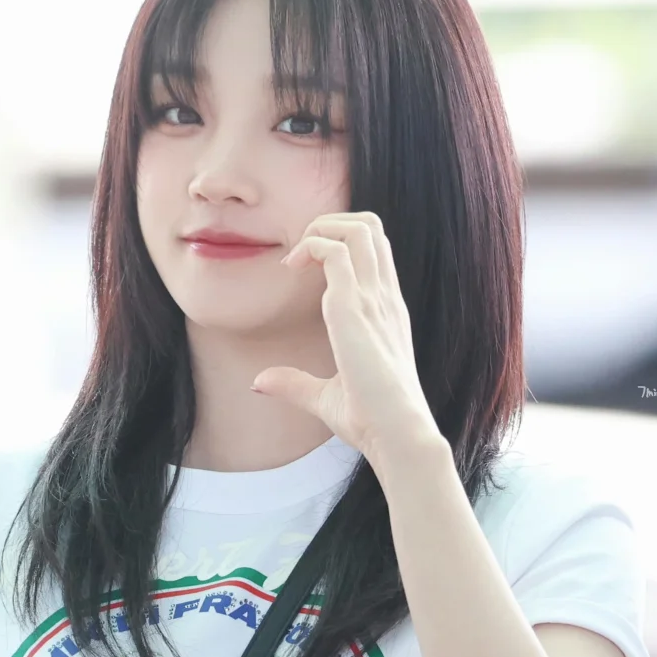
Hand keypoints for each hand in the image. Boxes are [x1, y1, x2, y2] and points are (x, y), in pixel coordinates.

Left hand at [252, 211, 441, 471]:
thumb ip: (295, 384)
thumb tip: (260, 381)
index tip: (304, 267)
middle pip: (371, 227)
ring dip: (321, 229)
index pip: (375, 252)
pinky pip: (336, 251)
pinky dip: (312, 246)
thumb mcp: (325, 398)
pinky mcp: (355, 308)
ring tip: (297, 255)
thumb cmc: (371, 420)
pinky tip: (292, 266)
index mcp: (386, 313)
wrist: (397, 433)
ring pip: (359, 229)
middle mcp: (384, 298)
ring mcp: (373, 299)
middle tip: (300, 252)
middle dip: (331, 224)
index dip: (340, 244)